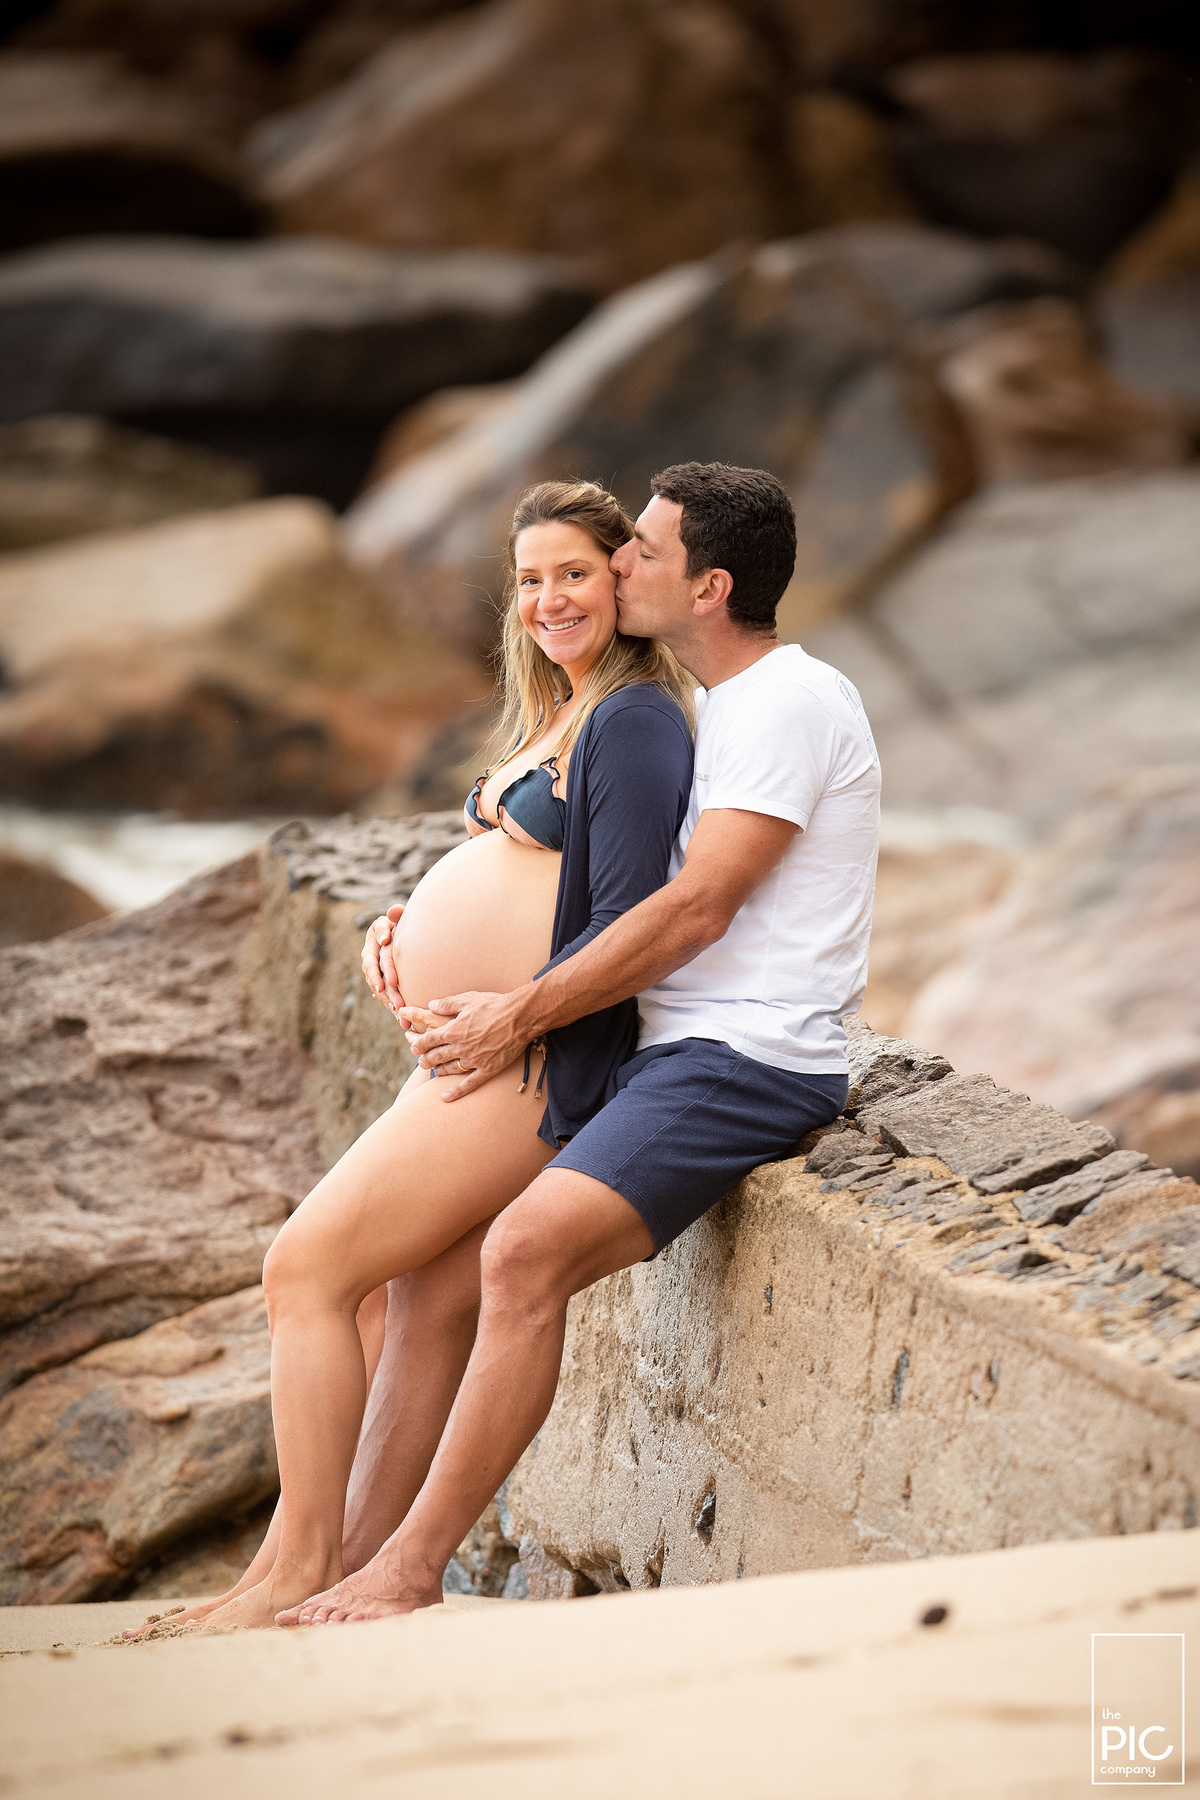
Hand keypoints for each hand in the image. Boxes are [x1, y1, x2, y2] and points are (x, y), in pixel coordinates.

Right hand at [361, 906, 403, 1014]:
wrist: (401, 932)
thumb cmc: (400, 922)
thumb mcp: (396, 916)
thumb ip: (396, 914)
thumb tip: (395, 910)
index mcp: (372, 942)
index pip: (372, 958)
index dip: (376, 971)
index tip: (384, 985)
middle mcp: (371, 957)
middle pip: (377, 977)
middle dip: (388, 991)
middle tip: (397, 1003)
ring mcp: (375, 970)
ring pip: (380, 989)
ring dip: (390, 1002)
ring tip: (401, 1014)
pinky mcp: (383, 980)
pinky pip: (386, 995)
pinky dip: (394, 1006)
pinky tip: (402, 1019)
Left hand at [402, 990, 530, 1100]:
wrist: (520, 1017)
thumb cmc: (494, 1004)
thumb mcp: (468, 999)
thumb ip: (447, 1003)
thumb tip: (431, 1004)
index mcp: (452, 1030)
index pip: (428, 1040)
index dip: (419, 1044)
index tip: (414, 1046)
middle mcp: (460, 1048)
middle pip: (436, 1056)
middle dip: (425, 1059)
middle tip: (421, 1061)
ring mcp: (474, 1060)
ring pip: (449, 1070)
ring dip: (438, 1071)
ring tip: (434, 1071)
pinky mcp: (488, 1069)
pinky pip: (469, 1083)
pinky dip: (456, 1092)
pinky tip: (446, 1097)